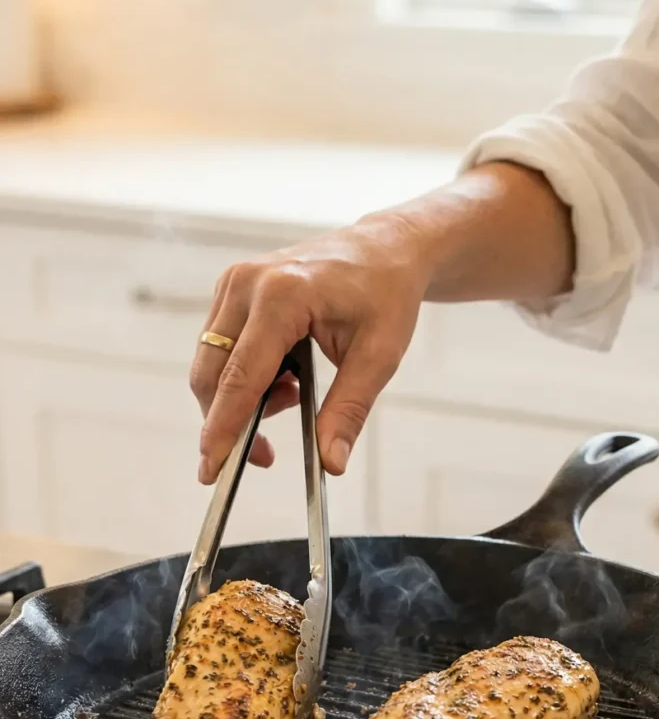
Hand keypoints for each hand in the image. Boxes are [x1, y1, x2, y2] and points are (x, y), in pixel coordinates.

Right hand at [190, 214, 430, 483]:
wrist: (384, 249)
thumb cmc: (386, 293)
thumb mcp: (379, 356)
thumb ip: (349, 410)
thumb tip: (331, 462)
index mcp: (283, 295)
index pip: (240, 376)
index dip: (223, 428)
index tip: (212, 469)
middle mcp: (247, 284)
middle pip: (212, 375)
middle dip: (228, 423)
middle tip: (266, 455)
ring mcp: (234, 283)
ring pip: (212, 364)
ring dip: (242, 398)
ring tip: (296, 396)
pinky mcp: (232, 289)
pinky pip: (221, 348)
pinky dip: (245, 375)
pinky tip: (288, 375)